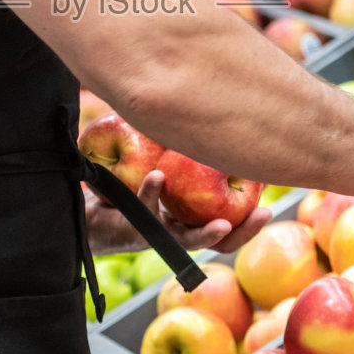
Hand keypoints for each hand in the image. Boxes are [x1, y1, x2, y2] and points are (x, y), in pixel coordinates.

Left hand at [84, 171, 270, 256]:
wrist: (83, 205)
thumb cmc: (124, 184)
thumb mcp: (155, 166)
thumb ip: (177, 153)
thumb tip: (207, 111)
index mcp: (187, 219)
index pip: (226, 225)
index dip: (249, 223)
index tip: (270, 207)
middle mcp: (176, 231)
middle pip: (218, 242)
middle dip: (243, 232)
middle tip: (263, 214)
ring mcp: (156, 233)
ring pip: (187, 239)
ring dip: (206, 232)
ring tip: (222, 222)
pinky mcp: (131, 227)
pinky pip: (145, 210)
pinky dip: (151, 192)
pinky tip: (158, 177)